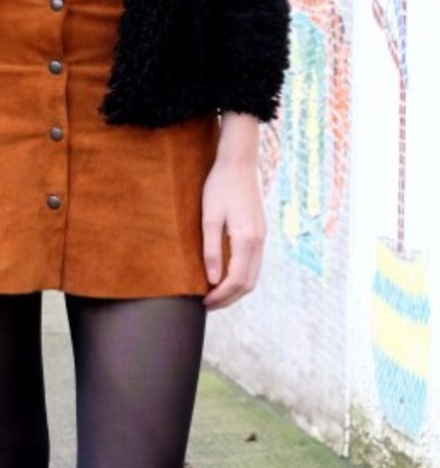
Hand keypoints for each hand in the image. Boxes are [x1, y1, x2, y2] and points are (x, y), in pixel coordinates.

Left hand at [201, 113, 265, 311]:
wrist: (238, 163)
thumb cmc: (219, 186)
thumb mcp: (209, 216)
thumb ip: (211, 248)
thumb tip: (211, 279)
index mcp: (247, 240)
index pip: (237, 281)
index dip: (221, 296)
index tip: (204, 303)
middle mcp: (259, 242)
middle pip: (249, 283)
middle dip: (229, 298)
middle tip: (207, 304)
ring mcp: (262, 237)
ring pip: (254, 275)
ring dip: (236, 289)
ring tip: (214, 293)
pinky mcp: (259, 231)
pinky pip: (253, 263)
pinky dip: (241, 275)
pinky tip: (225, 274)